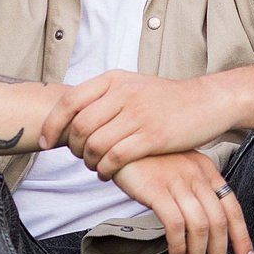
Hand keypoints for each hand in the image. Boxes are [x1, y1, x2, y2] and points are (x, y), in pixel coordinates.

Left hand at [43, 70, 243, 178]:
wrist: (208, 101)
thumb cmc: (167, 99)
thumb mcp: (133, 86)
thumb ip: (105, 97)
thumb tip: (72, 115)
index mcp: (114, 79)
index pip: (70, 101)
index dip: (52, 124)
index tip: (45, 142)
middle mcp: (123, 93)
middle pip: (79, 126)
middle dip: (73, 147)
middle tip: (79, 157)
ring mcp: (138, 114)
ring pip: (95, 144)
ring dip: (88, 162)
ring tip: (95, 167)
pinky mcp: (153, 136)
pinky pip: (115, 157)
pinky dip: (105, 170)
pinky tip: (108, 174)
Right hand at [114, 151, 252, 253]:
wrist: (120, 140)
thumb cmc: (149, 158)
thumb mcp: (180, 166)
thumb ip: (195, 188)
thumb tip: (206, 222)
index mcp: (208, 171)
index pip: (232, 208)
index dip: (242, 236)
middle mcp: (197, 176)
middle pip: (219, 222)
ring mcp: (177, 182)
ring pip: (200, 226)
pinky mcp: (156, 190)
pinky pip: (175, 224)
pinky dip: (178, 245)